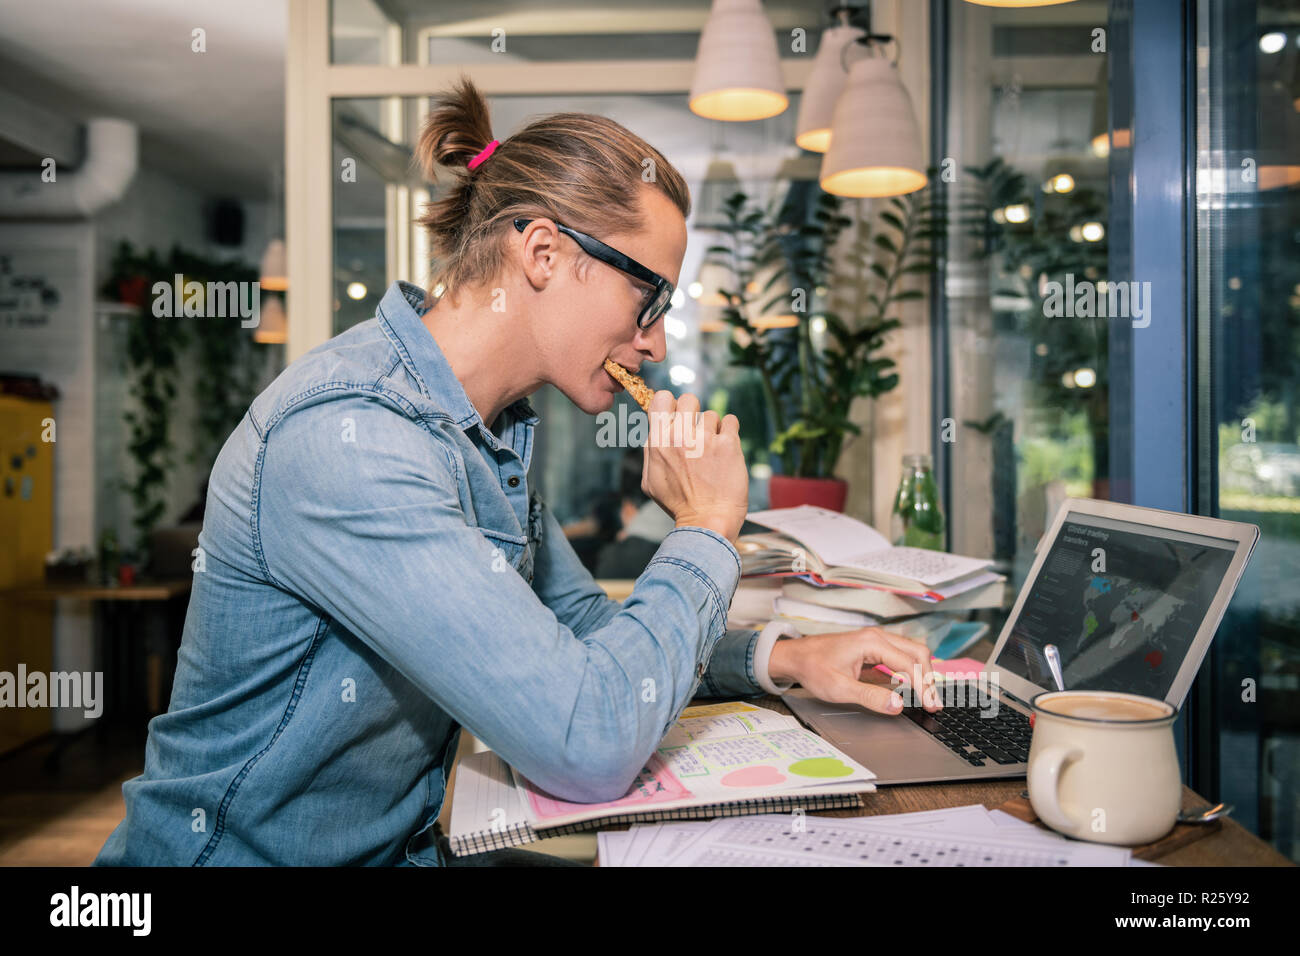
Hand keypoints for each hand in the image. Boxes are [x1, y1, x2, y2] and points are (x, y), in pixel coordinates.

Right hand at [641, 390, 748, 542]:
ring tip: (712, 453)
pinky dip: (730, 432)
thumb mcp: (650, 482)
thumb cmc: (678, 505)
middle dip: (693, 414)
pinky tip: (726, 449)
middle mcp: (680, 436)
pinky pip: (731, 421)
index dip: (671, 405)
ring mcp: (705, 439)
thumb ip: (651, 453)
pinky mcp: (728, 445)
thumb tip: (654, 434)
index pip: (662, 399)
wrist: (708, 522)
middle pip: (689, 399)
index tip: (676, 417)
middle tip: (697, 434)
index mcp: (659, 442)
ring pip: (711, 415)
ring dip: (713, 430)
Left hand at [768, 627, 942, 714]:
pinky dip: (910, 671)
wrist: (795, 656)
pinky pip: (900, 656)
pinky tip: (911, 688)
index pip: (908, 664)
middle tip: (933, 703)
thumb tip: (898, 705)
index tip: (932, 705)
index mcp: (872, 643)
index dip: (923, 687)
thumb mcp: (839, 688)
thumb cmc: (813, 668)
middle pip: (917, 653)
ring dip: (921, 673)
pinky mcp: (874, 649)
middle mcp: (878, 637)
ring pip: (911, 653)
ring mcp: (876, 641)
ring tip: (927, 697)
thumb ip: (870, 697)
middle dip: (928, 678)